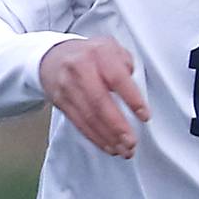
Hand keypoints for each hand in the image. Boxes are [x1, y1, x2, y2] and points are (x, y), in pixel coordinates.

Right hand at [39, 36, 148, 157]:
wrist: (54, 56)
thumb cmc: (91, 55)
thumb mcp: (112, 48)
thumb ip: (128, 65)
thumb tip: (136, 90)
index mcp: (99, 53)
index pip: (117, 78)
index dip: (132, 99)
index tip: (144, 116)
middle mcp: (80, 68)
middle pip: (99, 102)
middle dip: (117, 126)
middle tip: (132, 142)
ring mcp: (68, 86)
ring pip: (89, 116)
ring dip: (108, 137)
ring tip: (124, 150)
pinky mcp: (61, 101)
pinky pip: (79, 123)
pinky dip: (96, 138)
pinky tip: (109, 146)